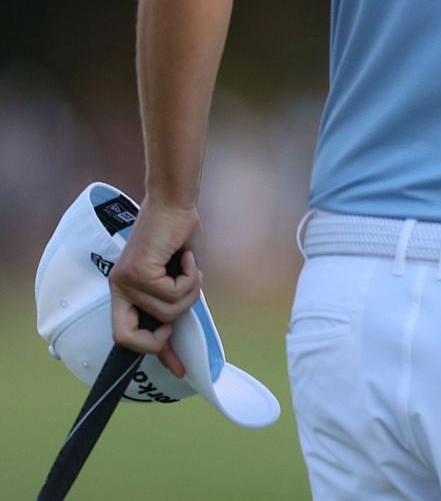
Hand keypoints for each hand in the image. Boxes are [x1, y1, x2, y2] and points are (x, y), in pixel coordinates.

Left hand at [108, 200, 204, 378]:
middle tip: (174, 324)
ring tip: (190, 268)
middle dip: (158, 340)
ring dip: (189, 292)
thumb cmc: (179, 233)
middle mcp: (119, 288)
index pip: (127, 334)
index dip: (155, 354)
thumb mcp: (179, 274)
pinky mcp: (138, 273)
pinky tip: (186, 257)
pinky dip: (189, 278)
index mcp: (126, 290)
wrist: (175, 203)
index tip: (179, 368)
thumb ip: (175, 296)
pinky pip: (172, 293)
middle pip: (127, 337)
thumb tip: (184, 323)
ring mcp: (126, 282)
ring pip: (166, 312)